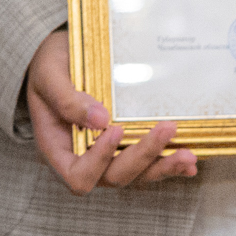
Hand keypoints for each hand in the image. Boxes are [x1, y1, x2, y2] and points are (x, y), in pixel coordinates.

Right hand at [26, 28, 196, 193]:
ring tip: (188, 155)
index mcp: (58, 148)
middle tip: (166, 129)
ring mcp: (106, 157)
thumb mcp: (48, 76)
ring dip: (163, 167)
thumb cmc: (47, 68)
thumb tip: (100, 120)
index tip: (115, 130)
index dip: (98, 162)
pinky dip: (168, 164)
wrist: (57, 59)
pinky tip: (188, 161)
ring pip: (136, 176)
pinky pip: (147, 165)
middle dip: (143, 157)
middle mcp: (83, 159)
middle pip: (114, 176)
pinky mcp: (125, 147)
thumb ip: (67, 99)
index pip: (78, 175)